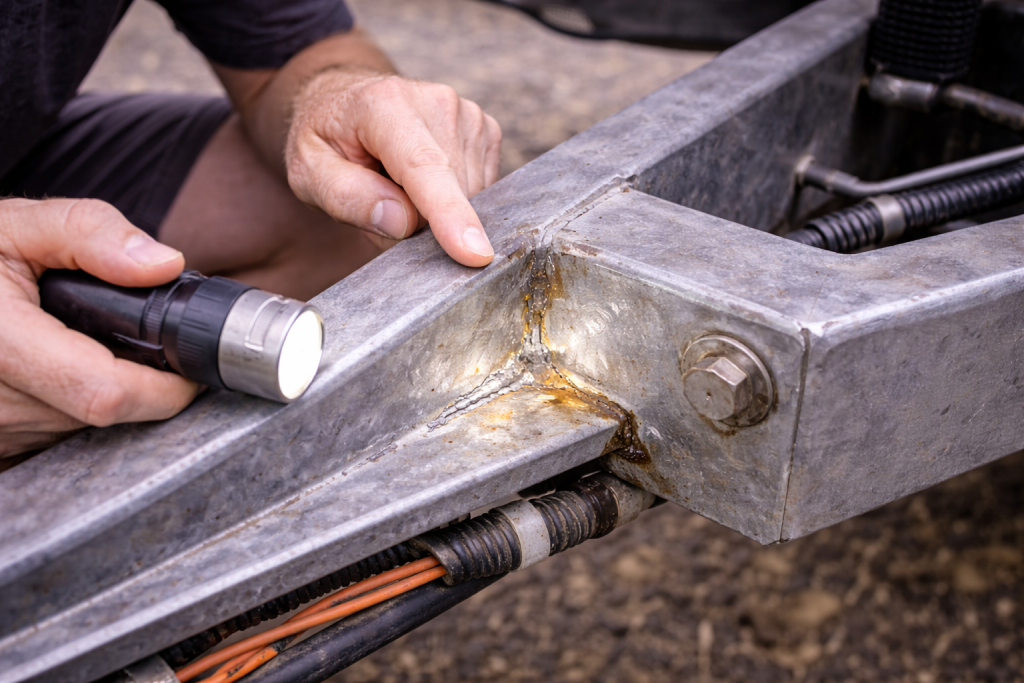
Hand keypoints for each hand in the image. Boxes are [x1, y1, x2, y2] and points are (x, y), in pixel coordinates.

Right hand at [0, 198, 200, 457]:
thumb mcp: (14, 225)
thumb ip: (89, 234)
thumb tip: (162, 265)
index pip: (106, 393)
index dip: (164, 386)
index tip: (190, 367)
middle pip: (105, 411)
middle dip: (138, 379)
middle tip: (131, 337)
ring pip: (84, 425)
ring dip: (105, 390)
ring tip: (85, 342)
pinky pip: (56, 434)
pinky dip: (73, 403)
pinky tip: (63, 367)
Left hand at [285, 70, 501, 266]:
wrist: (348, 103)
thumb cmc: (326, 140)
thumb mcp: (309, 171)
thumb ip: (346, 197)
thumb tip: (401, 223)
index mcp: (385, 104)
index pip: (424, 166)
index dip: (450, 213)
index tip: (474, 254)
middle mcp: (436, 102)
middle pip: (450, 191)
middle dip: (423, 220)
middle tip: (383, 203)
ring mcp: (467, 114)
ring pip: (471, 195)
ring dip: (437, 210)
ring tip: (400, 185)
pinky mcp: (485, 129)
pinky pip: (482, 189)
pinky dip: (455, 199)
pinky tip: (425, 182)